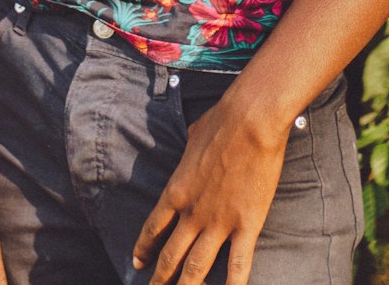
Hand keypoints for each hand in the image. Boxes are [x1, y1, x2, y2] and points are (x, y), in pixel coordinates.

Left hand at [132, 90, 287, 284]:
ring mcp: (219, 223)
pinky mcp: (246, 225)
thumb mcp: (193, 134)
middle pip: (171, 256)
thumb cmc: (221, 120)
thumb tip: (191, 143)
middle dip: (160, 279)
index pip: (154, 227)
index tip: (138, 263)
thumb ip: (189, 150)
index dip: (144, 249)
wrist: (250, 120)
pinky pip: (238, 265)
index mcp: (177, 190)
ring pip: (196, 269)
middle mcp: (193, 213)